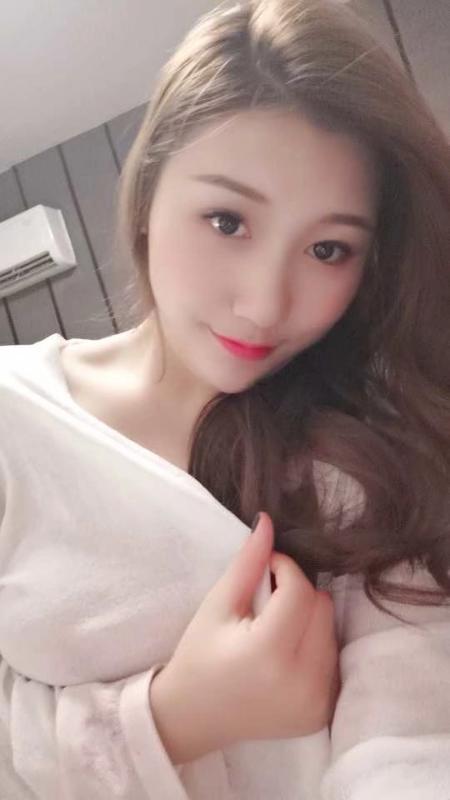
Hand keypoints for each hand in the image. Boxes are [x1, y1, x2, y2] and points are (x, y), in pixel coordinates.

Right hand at [149, 511, 339, 763]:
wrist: (193, 718)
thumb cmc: (198, 656)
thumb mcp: (217, 605)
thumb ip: (248, 562)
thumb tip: (268, 519)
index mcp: (269, 654)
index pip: (300, 590)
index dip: (284, 568)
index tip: (264, 568)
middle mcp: (301, 682)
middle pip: (322, 608)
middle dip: (298, 592)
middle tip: (266, 600)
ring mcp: (316, 703)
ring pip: (332, 630)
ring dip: (309, 617)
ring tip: (275, 627)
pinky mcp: (322, 713)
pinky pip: (332, 659)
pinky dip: (314, 646)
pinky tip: (286, 651)